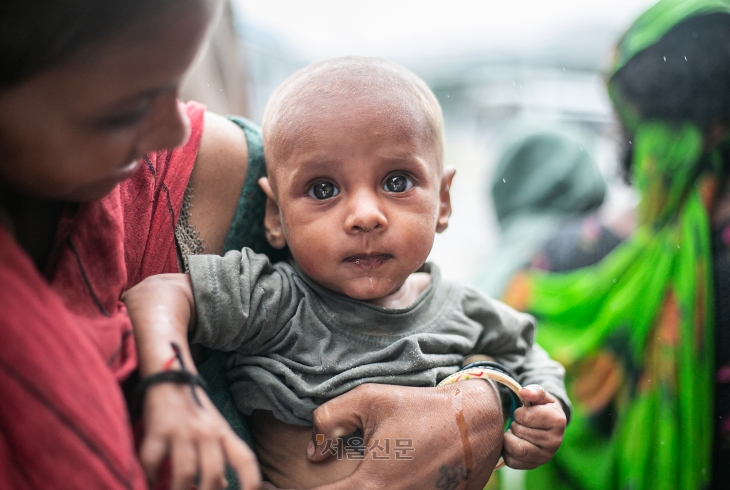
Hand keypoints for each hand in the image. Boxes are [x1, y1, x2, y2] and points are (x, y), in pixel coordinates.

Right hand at [139, 382, 261, 489]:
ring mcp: (182, 430)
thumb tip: (221, 486)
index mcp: (224, 433)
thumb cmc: (195, 411)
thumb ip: (220, 457)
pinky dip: (148, 477)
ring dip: (177, 489)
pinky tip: (149, 483)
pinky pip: (152, 461)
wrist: (171, 377)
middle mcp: (206, 432)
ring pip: (184, 472)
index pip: (245, 459)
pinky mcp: (158, 428)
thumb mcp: (214, 430)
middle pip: (213, 473)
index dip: (250, 482)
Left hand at [305, 382, 503, 489]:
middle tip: (319, 478)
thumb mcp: (369, 399)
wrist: (476, 421)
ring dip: (362, 488)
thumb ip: (329, 420)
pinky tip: (385, 472)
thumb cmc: (421, 407)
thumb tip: (314, 452)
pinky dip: (385, 488)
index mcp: (371, 485)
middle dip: (333, 489)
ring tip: (360, 471)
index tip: (283, 483)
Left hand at [502, 384, 565, 469]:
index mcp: (558, 421)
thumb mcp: (540, 396)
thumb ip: (533, 391)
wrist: (548, 426)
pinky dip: (507, 450)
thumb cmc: (541, 407)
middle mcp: (555, 442)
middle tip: (521, 423)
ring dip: (509, 437)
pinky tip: (515, 442)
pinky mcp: (533, 465)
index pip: (525, 416)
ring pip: (515, 448)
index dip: (519, 412)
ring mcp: (545, 456)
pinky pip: (511, 461)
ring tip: (517, 432)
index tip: (525, 412)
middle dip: (515, 424)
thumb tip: (524, 392)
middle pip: (518, 431)